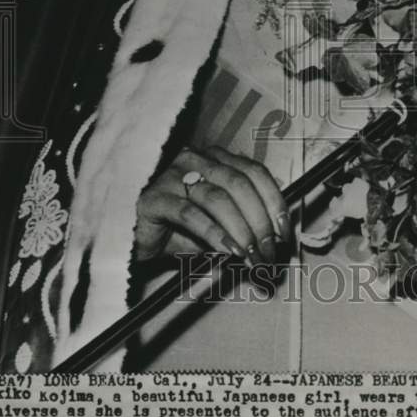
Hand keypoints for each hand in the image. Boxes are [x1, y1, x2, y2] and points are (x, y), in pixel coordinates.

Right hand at [134, 145, 289, 265]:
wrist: (131, 240)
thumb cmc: (176, 232)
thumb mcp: (216, 228)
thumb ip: (242, 228)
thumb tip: (273, 244)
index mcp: (215, 159)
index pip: (255, 172)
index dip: (275, 202)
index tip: (285, 232)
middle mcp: (195, 159)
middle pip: (240, 184)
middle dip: (260, 221)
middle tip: (269, 252)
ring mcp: (172, 176)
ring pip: (219, 198)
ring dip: (242, 231)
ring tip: (252, 257)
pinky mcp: (153, 198)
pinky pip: (191, 214)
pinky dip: (214, 234)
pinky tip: (228, 251)